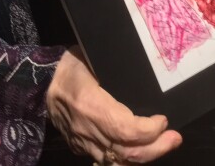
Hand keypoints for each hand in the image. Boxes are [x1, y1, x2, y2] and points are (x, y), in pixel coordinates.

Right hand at [46, 47, 182, 163]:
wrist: (39, 83)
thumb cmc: (70, 64)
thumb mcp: (92, 58)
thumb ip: (117, 70)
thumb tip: (148, 71)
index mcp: (89, 105)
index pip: (125, 129)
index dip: (148, 130)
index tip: (163, 120)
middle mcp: (87, 130)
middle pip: (126, 152)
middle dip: (156, 148)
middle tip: (175, 138)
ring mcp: (83, 143)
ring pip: (119, 163)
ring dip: (146, 157)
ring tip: (164, 145)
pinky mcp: (81, 149)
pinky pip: (107, 162)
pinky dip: (127, 161)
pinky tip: (141, 153)